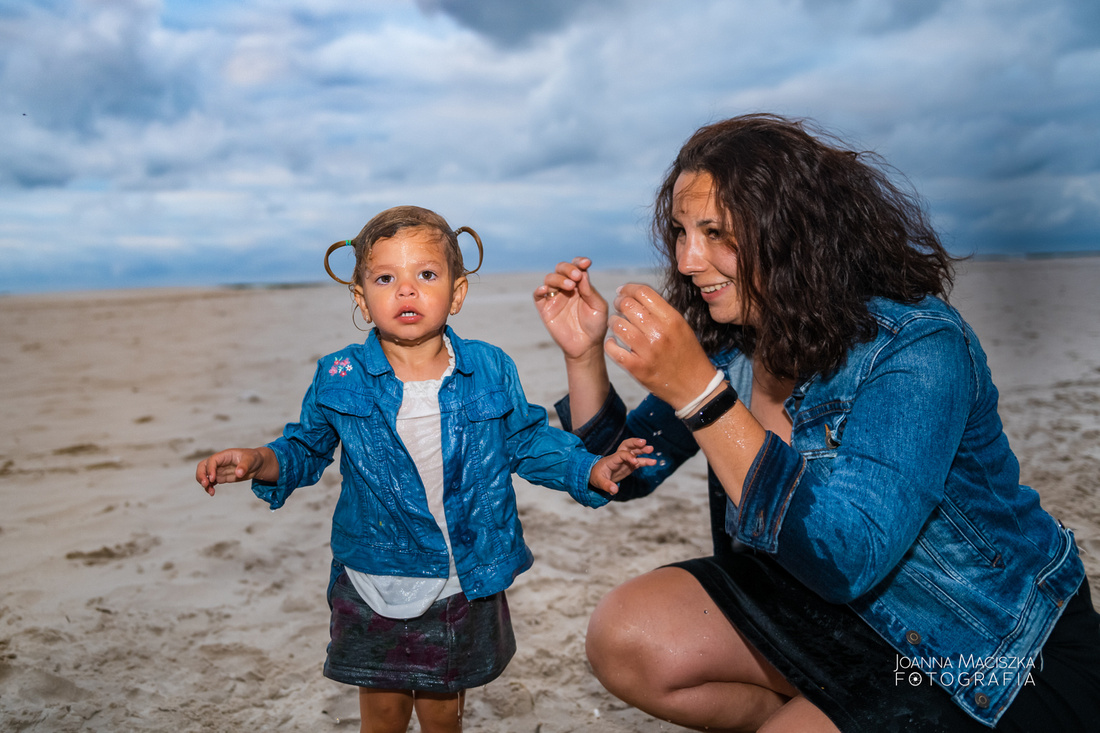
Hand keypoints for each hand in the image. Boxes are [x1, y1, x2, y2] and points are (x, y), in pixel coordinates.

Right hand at [194, 447, 274, 495]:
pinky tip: (212, 493)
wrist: (257, 464)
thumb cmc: (253, 458)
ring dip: (204, 483)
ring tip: (210, 491)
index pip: (212, 460)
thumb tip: (239, 473)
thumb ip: (244, 466)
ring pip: (205, 475)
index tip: (213, 478)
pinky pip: (211, 482)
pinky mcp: (221, 477)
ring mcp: (219, 470)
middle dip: (201, 475)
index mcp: (225, 455)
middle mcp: (219, 462)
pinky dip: (209, 487)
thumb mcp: (251, 460)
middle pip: (203, 466)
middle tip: (205, 484)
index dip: (210, 469)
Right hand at [533, 257, 608, 361]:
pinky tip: (546, 290)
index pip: (577, 267)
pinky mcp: (545, 309)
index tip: (586, 263)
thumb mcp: (598, 307)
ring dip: (558, 279)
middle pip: (561, 269)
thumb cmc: (595, 326)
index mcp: (580, 285)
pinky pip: (537, 295)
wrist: (586, 347)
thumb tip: (582, 273)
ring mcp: (555, 298)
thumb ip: (590, 290)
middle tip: (576, 276)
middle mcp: (566, 289)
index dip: (579, 262)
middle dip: (568, 269)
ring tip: (570, 287)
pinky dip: (539, 290)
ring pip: (549, 279)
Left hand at [589, 438, 655, 494]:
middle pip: (627, 445)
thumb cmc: (597, 476)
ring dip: (642, 449)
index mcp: (612, 459)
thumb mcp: (599, 481)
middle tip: (644, 442)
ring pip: (634, 451)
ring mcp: (625, 460)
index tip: (635, 463)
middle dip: (635, 443)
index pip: (621, 454)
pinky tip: (653, 462)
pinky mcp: (629, 465)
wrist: (597, 475)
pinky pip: (639, 461)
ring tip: (651, 449)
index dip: (629, 457)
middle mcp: (619, 457)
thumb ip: (607, 485)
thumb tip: (614, 491)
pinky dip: (646, 461)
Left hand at [605, 283, 716, 408]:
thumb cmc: (687, 355)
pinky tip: (613, 342)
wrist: (694, 387)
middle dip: (619, 303)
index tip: (623, 291)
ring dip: (613, 322)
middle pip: (628, 305)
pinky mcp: (637, 368)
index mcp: (672, 319)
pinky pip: (613, 350)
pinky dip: (610, 344)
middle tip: (618, 306)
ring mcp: (647, 351)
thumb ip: (661, 311)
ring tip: (616, 324)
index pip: (643, 293)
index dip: (629, 288)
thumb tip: (637, 296)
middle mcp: (659, 333)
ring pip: (618, 325)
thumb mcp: (682, 327)